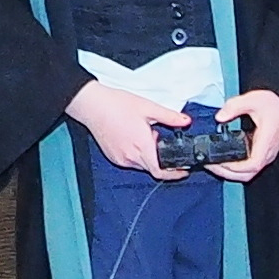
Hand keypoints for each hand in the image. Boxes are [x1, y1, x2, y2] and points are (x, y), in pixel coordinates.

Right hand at [67, 80, 192, 177]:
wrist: (92, 105)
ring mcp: (121, 159)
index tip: (183, 170)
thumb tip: (186, 121)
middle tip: (159, 138)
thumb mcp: (148, 108)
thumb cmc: (116, 105)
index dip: (174, 174)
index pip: (160, 171)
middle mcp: (130, 157)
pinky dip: (138, 154)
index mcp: (141, 146)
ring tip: (144, 134)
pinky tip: (134, 138)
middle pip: (153, 168)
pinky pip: (131, 162)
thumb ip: (169, 117)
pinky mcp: (114, 157)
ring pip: (142, 165)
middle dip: (161, 158)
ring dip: (149, 155)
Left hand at [206, 89, 278, 184]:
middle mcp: (267, 153)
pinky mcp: (262, 152)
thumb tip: (219, 117)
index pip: (252, 165)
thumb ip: (234, 107)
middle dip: (227, 173)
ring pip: (248, 173)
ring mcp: (265, 155)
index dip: (235, 167)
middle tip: (210, 165)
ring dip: (230, 173)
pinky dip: (235, 168)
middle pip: (247, 175)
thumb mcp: (253, 99)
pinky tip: (225, 159)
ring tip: (214, 164)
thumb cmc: (276, 104)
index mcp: (266, 143)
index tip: (220, 162)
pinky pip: (248, 167)